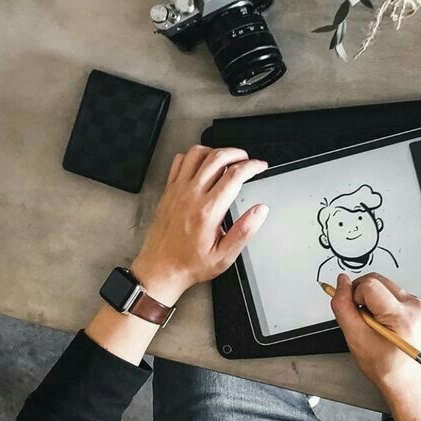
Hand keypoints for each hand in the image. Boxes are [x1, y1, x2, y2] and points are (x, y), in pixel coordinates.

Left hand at [132, 145, 268, 304]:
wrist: (160, 269)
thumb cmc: (189, 264)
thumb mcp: (224, 256)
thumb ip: (244, 231)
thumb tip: (260, 211)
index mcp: (208, 210)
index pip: (234, 175)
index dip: (252, 166)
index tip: (260, 166)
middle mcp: (191, 196)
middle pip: (217, 158)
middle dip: (237, 153)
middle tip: (247, 160)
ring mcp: (177, 190)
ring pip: (197, 154)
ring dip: (216, 151)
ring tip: (227, 159)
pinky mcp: (168, 191)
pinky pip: (179, 162)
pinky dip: (194, 156)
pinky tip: (202, 165)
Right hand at [330, 273, 420, 420]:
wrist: (405, 379)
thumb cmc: (385, 366)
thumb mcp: (355, 338)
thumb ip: (343, 306)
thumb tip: (341, 282)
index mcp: (401, 315)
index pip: (369, 285)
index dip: (354, 296)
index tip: (355, 313)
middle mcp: (413, 306)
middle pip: (376, 280)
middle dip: (362, 296)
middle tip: (362, 320)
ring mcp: (417, 305)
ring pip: (383, 285)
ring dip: (371, 300)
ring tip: (373, 323)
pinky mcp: (416, 306)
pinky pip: (390, 293)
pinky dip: (380, 303)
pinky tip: (381, 322)